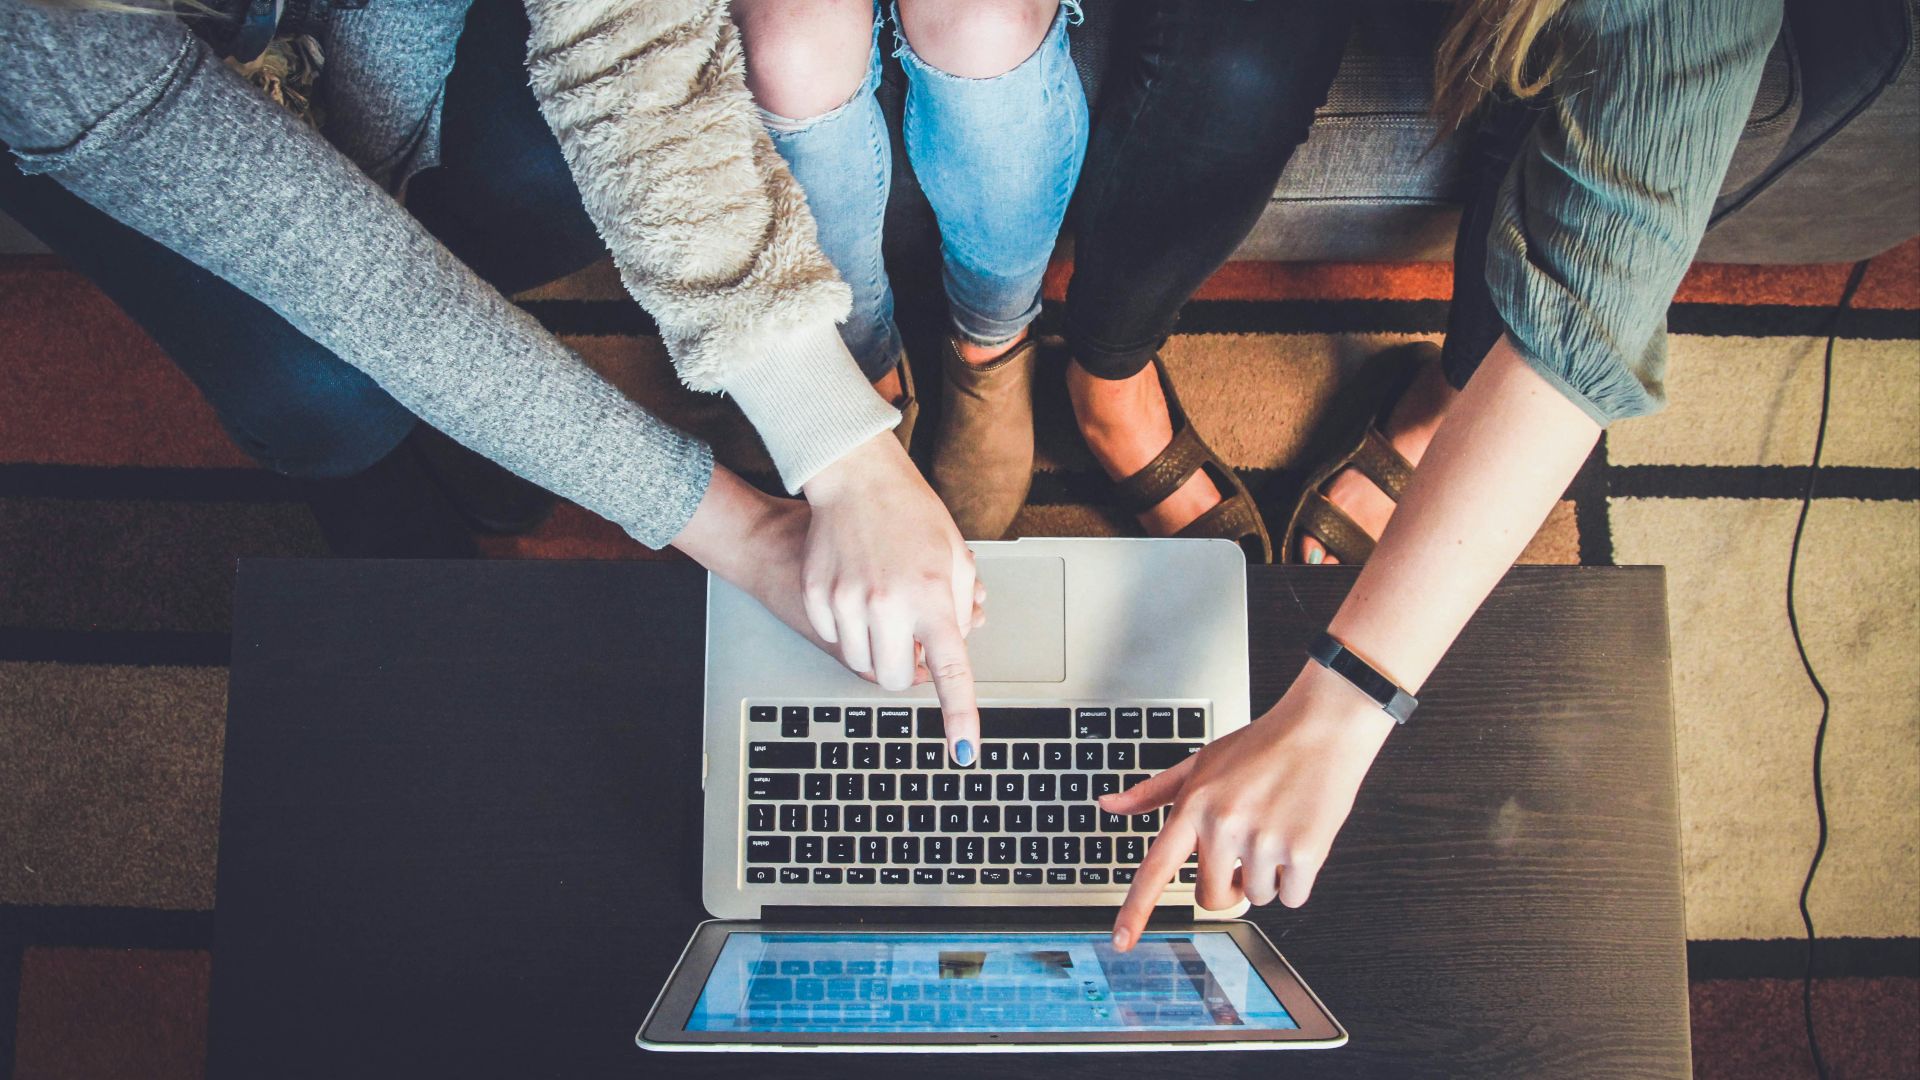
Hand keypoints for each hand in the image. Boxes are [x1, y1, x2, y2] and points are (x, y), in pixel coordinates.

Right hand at [801, 433, 984, 763]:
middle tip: (911, 639)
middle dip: (905, 670)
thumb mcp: (955, 557)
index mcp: (933, 596)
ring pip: (861, 663)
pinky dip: (848, 628)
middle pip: (895, 679)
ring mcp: (847, 601)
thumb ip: (960, 609)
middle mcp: (888, 604)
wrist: (855, 478)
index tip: (964, 750)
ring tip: (884, 607)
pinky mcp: (817, 596)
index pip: (951, 671)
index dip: (959, 716)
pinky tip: (856, 591)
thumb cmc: (911, 513)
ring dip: (877, 649)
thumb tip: (954, 647)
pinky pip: (834, 638)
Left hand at [1101, 661, 1395, 949]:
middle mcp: (1224, 825)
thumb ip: (1153, 792)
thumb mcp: (1200, 762)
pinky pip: (1292, 897)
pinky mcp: (1304, 852)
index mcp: (1194, 806)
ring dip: (1268, 876)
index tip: (1121, 941)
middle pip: (1212, 898)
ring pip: (1256, 897)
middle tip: (1245, 851)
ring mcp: (1263, 841)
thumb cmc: (1261, 745)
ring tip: (1276, 829)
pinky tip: (1299, 837)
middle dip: (1228, 886)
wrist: (1322, 728)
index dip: (1136, 910)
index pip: (1156, 869)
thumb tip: (1109, 805)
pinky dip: (1298, 879)